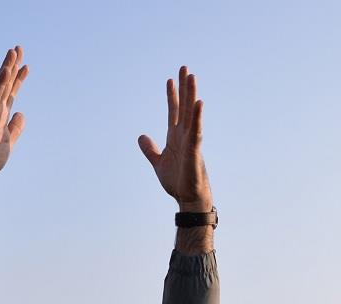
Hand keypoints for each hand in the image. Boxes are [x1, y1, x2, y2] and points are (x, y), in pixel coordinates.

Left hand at [138, 66, 211, 210]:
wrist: (187, 198)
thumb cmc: (177, 181)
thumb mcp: (158, 162)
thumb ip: (150, 149)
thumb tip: (141, 136)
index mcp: (176, 137)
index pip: (174, 111)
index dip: (172, 95)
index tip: (170, 79)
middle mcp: (185, 135)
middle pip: (185, 106)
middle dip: (184, 87)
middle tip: (184, 67)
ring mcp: (191, 141)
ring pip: (192, 113)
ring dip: (192, 95)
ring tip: (192, 76)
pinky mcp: (195, 150)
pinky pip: (197, 131)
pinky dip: (198, 117)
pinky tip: (199, 103)